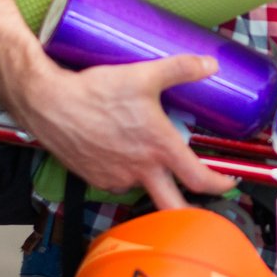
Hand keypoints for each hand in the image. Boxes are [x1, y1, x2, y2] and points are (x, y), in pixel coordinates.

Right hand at [11, 56, 235, 207]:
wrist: (49, 104)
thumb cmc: (94, 92)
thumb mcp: (143, 75)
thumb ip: (180, 68)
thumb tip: (209, 63)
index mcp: (158, 148)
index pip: (199, 179)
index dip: (220, 185)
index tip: (227, 181)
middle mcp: (140, 170)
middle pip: (174, 208)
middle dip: (191, 213)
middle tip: (201, 204)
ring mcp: (116, 179)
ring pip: (144, 189)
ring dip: (153, 181)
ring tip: (152, 160)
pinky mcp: (96, 179)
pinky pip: (119, 184)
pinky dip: (127, 175)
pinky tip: (123, 156)